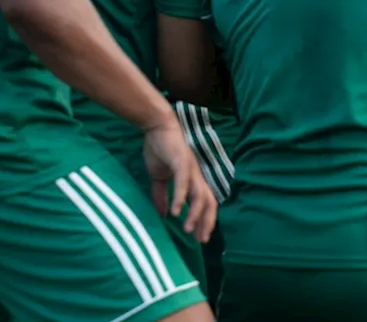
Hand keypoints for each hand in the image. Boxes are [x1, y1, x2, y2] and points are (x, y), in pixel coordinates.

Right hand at [142, 119, 217, 242]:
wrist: (157, 128)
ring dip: (195, 214)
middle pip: (209, 202)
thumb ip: (162, 196)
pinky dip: (181, 198)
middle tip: (201, 239)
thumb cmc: (160, 150)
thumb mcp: (159, 178)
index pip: (206, 203)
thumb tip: (163, 214)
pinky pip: (184, 183)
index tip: (201, 237)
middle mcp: (197, 176)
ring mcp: (191, 170)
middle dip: (207, 222)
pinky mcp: (182, 162)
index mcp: (193, 180)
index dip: (206, 219)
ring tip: (189, 229)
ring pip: (200, 195)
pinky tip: (177, 212)